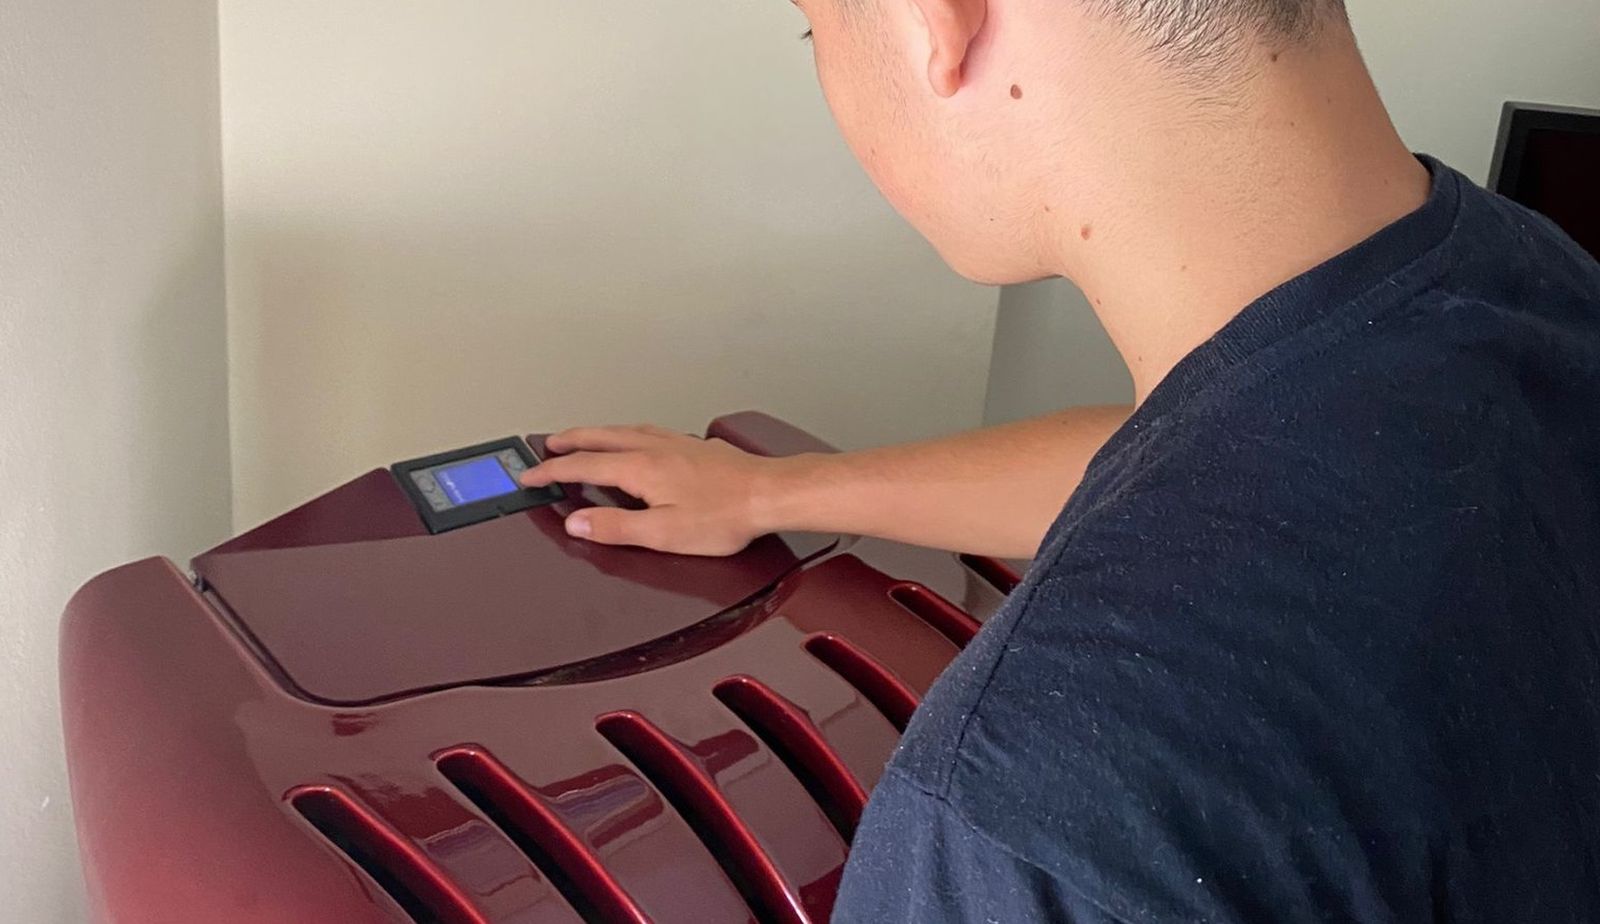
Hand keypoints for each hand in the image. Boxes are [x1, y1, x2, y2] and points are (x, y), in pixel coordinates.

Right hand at [520, 424, 792, 555]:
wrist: (769, 494)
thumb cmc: (724, 515)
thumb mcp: (663, 533)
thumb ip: (616, 527)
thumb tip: (577, 522)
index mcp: (640, 469)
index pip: (583, 467)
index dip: (552, 471)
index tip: (530, 474)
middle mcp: (654, 448)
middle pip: (600, 438)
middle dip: (569, 441)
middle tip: (546, 444)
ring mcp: (676, 443)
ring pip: (624, 431)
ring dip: (597, 433)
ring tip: (584, 437)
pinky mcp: (694, 446)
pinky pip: (648, 431)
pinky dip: (627, 433)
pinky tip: (636, 439)